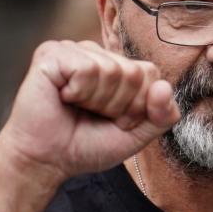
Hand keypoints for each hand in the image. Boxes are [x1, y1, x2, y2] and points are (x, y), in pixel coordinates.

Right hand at [0, 40, 177, 193]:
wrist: (47, 161)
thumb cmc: (87, 146)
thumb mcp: (136, 135)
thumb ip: (162, 115)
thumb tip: (164, 87)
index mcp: (117, 67)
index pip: (151, 74)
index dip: (138, 106)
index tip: (116, 122)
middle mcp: (96, 54)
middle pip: (134, 72)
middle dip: (119, 106)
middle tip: (94, 116)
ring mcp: (74, 50)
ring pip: (112, 70)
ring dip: (97, 101)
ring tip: (78, 107)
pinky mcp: (52, 53)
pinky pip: (86, 69)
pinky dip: (79, 92)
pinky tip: (63, 97)